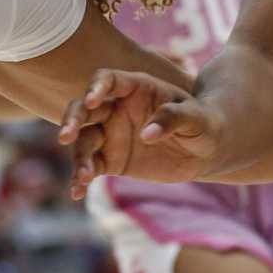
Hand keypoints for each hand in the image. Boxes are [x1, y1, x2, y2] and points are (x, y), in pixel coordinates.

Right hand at [56, 69, 218, 193]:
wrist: (206, 150)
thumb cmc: (204, 123)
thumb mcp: (197, 117)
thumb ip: (173, 118)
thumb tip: (148, 134)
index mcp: (136, 89)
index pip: (109, 80)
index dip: (97, 86)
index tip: (92, 99)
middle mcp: (116, 109)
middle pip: (85, 108)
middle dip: (72, 119)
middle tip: (66, 135)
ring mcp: (111, 135)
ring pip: (84, 141)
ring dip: (77, 156)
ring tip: (83, 176)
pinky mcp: (111, 160)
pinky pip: (90, 167)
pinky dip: (80, 178)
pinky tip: (76, 192)